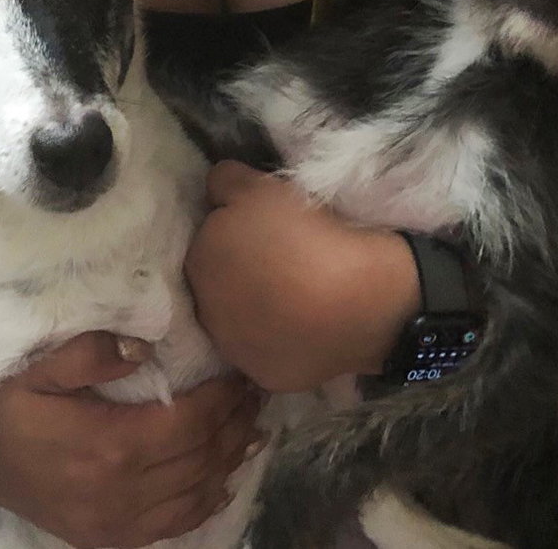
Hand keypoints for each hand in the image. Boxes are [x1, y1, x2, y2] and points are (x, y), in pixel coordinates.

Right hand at [0, 332, 262, 548]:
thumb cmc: (7, 403)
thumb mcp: (42, 365)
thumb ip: (93, 352)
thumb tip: (145, 348)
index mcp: (109, 445)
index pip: (191, 422)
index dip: (225, 399)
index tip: (244, 374)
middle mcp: (119, 493)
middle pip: (200, 458)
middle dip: (236, 424)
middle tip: (257, 394)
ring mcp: (114, 523)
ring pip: (194, 495)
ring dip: (230, 461)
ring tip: (253, 429)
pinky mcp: (106, 538)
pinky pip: (171, 526)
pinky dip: (204, 503)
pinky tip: (222, 481)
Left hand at [185, 161, 419, 391]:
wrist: (358, 300)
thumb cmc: (308, 234)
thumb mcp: (263, 185)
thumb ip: (226, 181)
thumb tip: (216, 188)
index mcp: (199, 258)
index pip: (209, 235)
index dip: (238, 226)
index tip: (269, 224)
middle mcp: (204, 309)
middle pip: (218, 279)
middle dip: (240, 268)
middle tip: (283, 255)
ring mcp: (234, 349)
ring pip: (239, 318)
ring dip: (257, 305)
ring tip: (297, 291)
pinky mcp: (264, 376)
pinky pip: (268, 350)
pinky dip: (281, 337)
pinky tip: (307, 323)